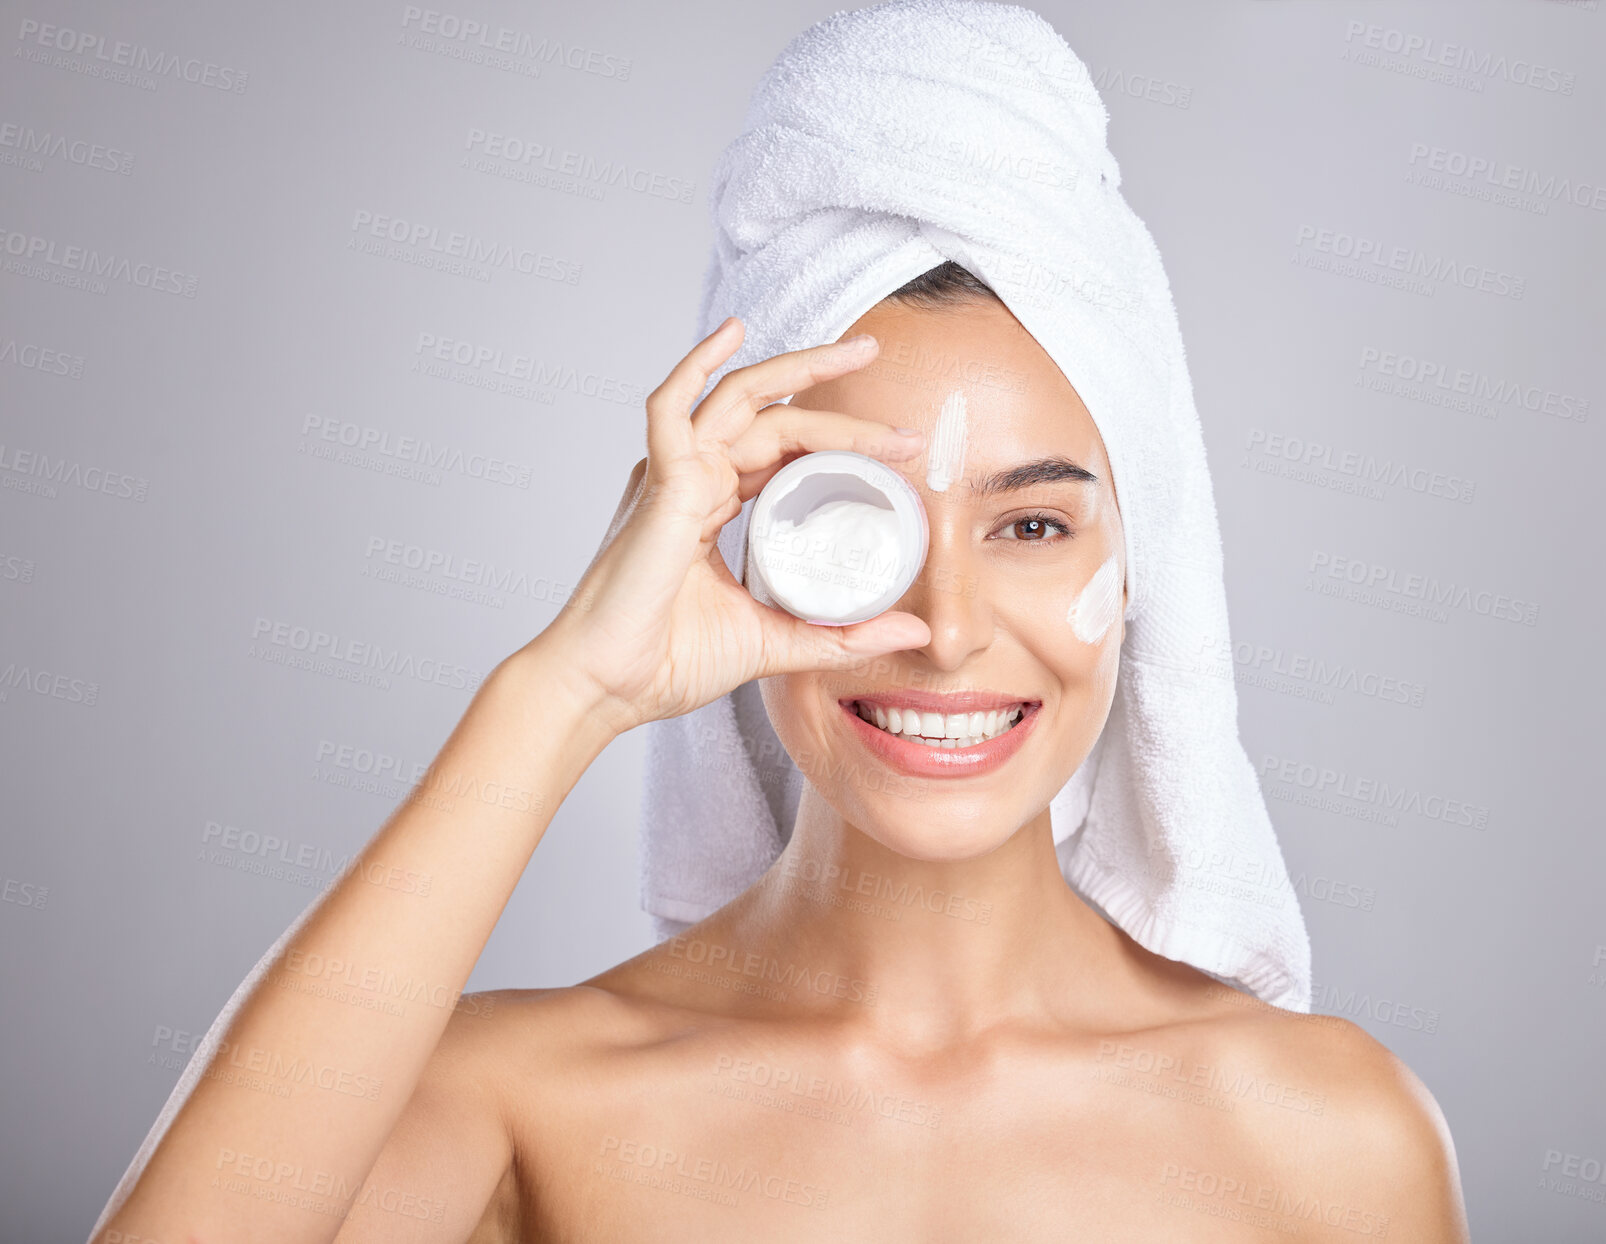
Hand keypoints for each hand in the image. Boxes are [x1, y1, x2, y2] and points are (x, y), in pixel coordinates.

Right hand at [537, 317, 931, 733]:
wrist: (607, 688)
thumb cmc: (666, 663)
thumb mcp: (777, 643)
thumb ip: (842, 636)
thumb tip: (915, 632)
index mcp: (714, 507)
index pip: (785, 452)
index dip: (843, 443)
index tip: (901, 453)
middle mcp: (695, 480)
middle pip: (775, 418)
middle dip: (839, 403)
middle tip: (898, 405)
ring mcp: (674, 477)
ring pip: (742, 400)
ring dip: (802, 371)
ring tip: (860, 352)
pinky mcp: (658, 486)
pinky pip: (671, 408)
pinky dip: (697, 365)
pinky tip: (734, 333)